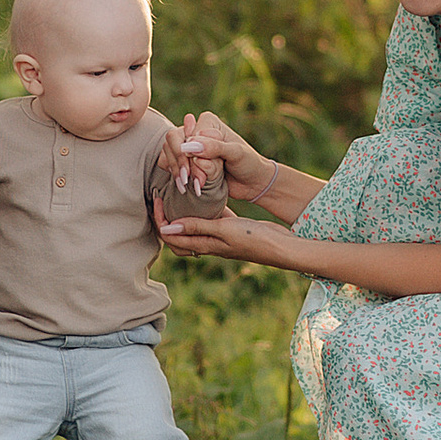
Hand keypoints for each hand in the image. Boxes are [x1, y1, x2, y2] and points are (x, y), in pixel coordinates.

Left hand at [157, 207, 313, 271]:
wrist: (281, 246)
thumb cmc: (254, 238)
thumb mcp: (224, 229)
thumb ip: (197, 227)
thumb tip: (167, 228)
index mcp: (204, 245)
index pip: (171, 236)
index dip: (159, 219)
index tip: (158, 199)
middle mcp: (209, 243)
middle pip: (178, 235)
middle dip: (166, 219)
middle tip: (163, 197)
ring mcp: (220, 237)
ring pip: (193, 226)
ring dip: (183, 213)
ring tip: (178, 193)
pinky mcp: (231, 229)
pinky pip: (211, 219)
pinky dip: (203, 209)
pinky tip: (204, 194)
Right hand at [171, 110, 272, 199]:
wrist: (252, 182)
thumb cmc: (248, 163)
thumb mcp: (236, 154)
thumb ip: (215, 148)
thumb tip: (191, 144)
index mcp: (208, 122)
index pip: (186, 134)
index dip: (185, 154)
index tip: (190, 173)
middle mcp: (197, 131)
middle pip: (172, 141)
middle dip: (178, 162)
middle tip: (186, 181)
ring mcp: (190, 146)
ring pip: (168, 152)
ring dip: (176, 171)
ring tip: (187, 186)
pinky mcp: (188, 161)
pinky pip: (169, 163)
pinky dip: (174, 175)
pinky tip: (184, 185)